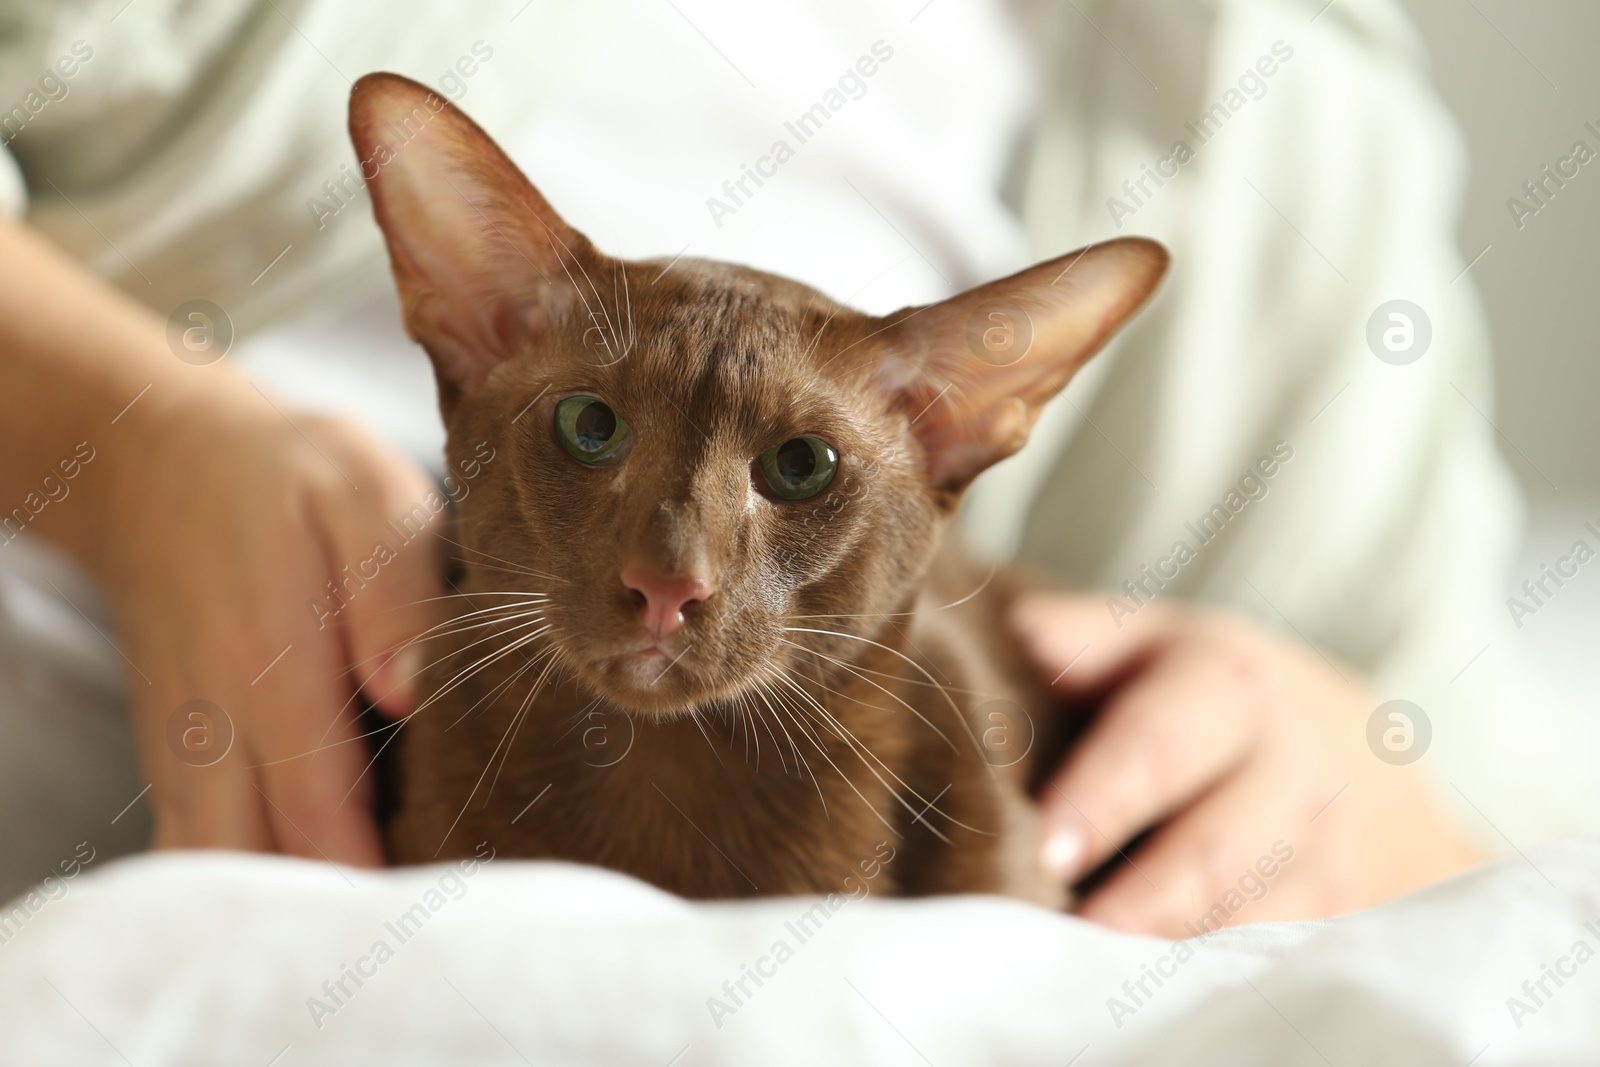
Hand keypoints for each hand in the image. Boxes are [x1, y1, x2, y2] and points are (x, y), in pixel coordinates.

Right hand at [97, 379, 444, 864]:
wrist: (159, 463)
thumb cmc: (288, 476)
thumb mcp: (363, 492)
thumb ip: (394, 586)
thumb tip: (411, 691)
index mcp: (270, 658)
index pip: (318, 805)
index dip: (371, 872)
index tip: (433, 908)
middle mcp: (213, 721)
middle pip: (262, 860)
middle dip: (336, 905)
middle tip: (422, 914)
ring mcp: (185, 745)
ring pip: (221, 866)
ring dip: (290, 897)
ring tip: (375, 904)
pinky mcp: (179, 755)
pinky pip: (197, 846)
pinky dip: (251, 875)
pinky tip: (318, 876)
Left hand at [1011, 594, 1482, 936]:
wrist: (1362, 755)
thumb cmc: (1210, 696)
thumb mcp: (1154, 644)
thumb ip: (1082, 638)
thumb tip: (1019, 632)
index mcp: (1229, 683)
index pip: (1158, 742)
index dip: (1102, 800)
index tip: (1047, 852)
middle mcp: (1296, 765)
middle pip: (1217, 852)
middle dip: (1141, 903)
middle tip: (1071, 939)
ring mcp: (1338, 851)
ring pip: (1260, 920)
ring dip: (1180, 956)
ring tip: (1102, 980)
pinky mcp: (1356, 919)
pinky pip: (1290, 961)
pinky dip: (1227, 982)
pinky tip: (1170, 997)